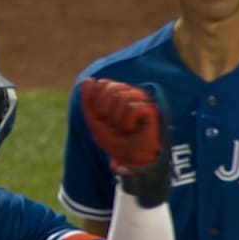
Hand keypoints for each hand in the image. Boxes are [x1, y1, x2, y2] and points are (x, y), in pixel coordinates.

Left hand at [80, 78, 172, 207]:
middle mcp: (130, 93)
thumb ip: (89, 101)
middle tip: (112, 124)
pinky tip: (132, 129)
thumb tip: (87, 80)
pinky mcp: (151, 109)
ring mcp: (142, 100)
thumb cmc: (115, 140)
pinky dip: (127, 122)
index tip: (102, 119)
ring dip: (116, 118)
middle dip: (104, 110)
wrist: (133, 159)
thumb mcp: (95, 122)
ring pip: (121, 96)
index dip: (96, 103)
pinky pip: (132, 108)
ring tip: (122, 128)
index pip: (102, 84)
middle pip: (110, 87)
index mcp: (117, 94)